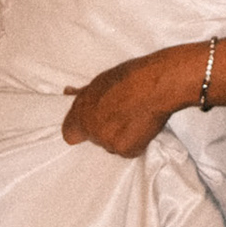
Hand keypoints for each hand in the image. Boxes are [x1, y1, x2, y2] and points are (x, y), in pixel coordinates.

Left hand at [61, 48, 188, 156]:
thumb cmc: (132, 76)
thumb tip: (68, 92)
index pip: (70, 134)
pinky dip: (137, 141)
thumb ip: (85, 92)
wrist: (158, 85)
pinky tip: (144, 125)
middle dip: (106, 129)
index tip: (94, 122)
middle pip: (96, 138)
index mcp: (81, 112)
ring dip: (122, 136)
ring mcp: (108, 142)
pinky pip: (130, 150)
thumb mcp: (103, 80)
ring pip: (113, 144)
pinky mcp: (126, 150)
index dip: (83, 129)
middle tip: (123, 114)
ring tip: (136, 117)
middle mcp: (91, 130)